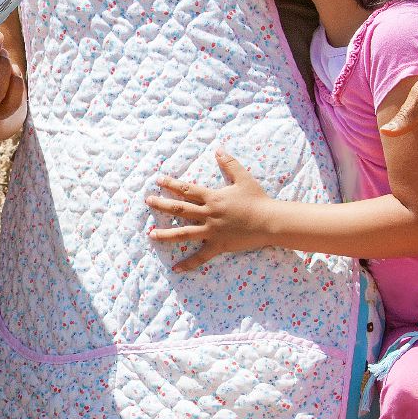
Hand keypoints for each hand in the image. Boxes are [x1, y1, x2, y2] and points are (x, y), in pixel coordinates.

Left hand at [146, 149, 275, 271]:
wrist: (270, 221)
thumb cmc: (257, 199)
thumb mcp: (243, 178)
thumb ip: (229, 164)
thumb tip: (219, 149)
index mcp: (213, 197)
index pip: (187, 189)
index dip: (171, 184)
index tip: (158, 180)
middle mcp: (209, 214)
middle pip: (180, 209)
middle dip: (162, 204)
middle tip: (148, 201)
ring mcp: (212, 231)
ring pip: (184, 233)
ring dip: (166, 234)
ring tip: (151, 234)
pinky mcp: (218, 245)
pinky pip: (201, 256)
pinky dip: (189, 263)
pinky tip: (176, 269)